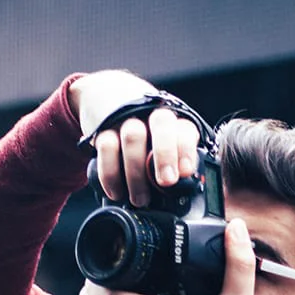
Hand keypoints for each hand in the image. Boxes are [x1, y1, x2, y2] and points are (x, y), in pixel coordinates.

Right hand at [67, 70, 200, 207]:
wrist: (107, 95)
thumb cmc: (144, 133)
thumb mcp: (165, 144)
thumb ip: (175, 162)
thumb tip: (191, 190)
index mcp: (173, 121)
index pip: (185, 129)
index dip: (187, 150)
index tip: (185, 171)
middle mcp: (151, 113)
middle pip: (162, 124)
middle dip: (166, 155)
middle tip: (166, 182)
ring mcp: (126, 118)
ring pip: (133, 137)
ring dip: (137, 173)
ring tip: (140, 199)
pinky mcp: (103, 127)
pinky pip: (106, 146)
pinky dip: (110, 174)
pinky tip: (116, 191)